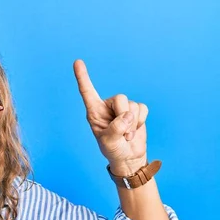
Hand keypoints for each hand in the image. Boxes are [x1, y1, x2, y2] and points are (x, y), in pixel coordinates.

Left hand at [73, 59, 147, 175]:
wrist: (128, 156)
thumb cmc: (113, 150)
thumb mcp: (109, 142)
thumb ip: (116, 128)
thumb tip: (128, 115)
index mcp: (94, 112)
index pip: (87, 92)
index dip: (82, 77)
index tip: (77, 62)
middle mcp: (107, 107)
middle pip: (120, 99)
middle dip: (124, 117)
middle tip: (122, 134)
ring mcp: (122, 108)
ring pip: (132, 105)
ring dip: (133, 124)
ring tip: (126, 135)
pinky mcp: (136, 110)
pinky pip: (143, 108)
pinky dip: (141, 121)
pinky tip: (135, 130)